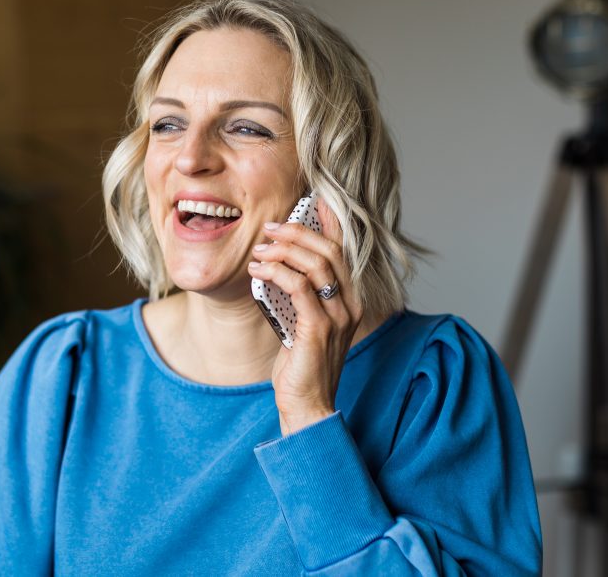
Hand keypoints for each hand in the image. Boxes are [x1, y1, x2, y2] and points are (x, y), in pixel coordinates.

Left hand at [248, 198, 363, 434]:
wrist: (307, 405)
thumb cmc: (302, 365)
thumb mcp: (303, 323)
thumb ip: (301, 296)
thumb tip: (278, 265)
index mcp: (350, 300)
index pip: (343, 251)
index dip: (329, 223)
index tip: (311, 202)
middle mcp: (349, 305)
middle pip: (329, 251)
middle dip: (297, 232)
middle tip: (269, 228)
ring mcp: (337, 316)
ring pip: (315, 264)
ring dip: (283, 251)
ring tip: (259, 250)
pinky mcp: (318, 328)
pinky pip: (298, 287)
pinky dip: (276, 272)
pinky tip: (257, 271)